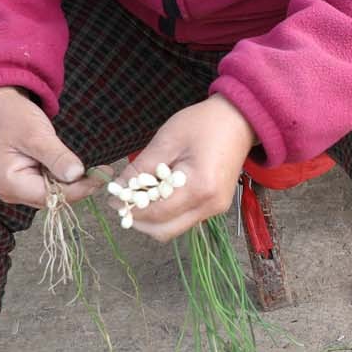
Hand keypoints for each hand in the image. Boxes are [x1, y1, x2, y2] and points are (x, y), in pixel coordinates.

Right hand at [0, 86, 91, 207]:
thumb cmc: (12, 116)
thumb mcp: (36, 134)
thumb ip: (56, 156)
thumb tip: (77, 175)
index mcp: (9, 184)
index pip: (52, 196)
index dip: (80, 188)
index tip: (103, 175)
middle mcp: (10, 192)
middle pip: (53, 198)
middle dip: (78, 186)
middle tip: (103, 171)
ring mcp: (16, 189)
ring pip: (53, 194)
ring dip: (73, 183)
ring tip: (94, 169)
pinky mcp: (24, 183)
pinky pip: (49, 185)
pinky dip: (64, 177)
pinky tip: (75, 167)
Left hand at [110, 95, 257, 243]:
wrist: (239, 120)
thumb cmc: (204, 124)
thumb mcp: (167, 140)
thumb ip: (141, 168)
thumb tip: (118, 190)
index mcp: (199, 188)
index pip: (156, 213)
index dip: (130, 209)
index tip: (112, 200)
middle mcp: (210, 205)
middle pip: (165, 231)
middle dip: (140, 221)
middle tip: (123, 202)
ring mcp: (215, 209)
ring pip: (174, 229)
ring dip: (152, 219)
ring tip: (139, 198)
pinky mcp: (215, 207)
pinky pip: (184, 219)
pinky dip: (166, 214)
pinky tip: (157, 195)